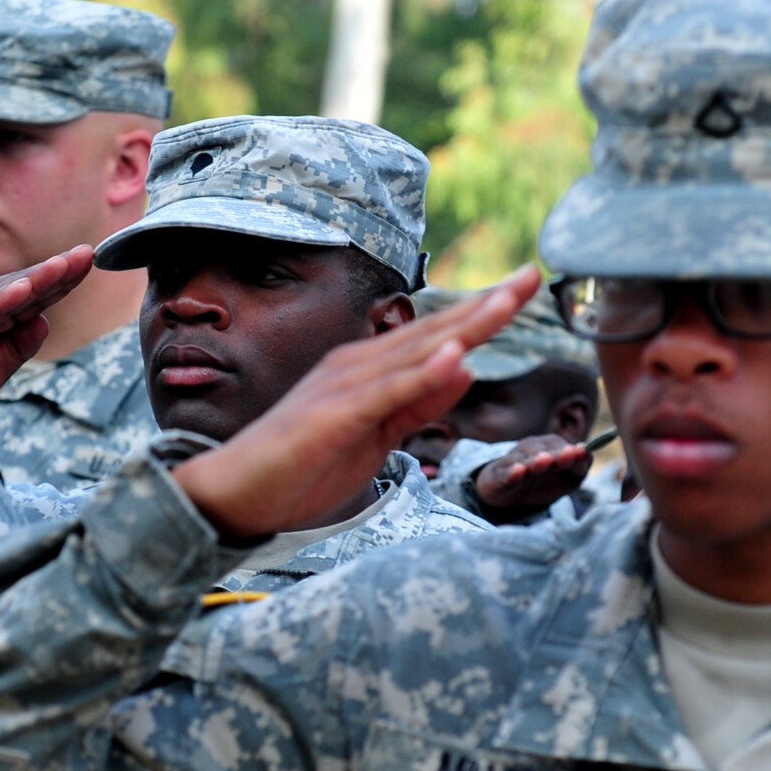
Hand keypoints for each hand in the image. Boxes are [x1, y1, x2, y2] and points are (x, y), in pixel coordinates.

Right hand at [0, 246, 91, 414]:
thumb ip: (16, 348)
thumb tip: (44, 320)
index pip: (33, 297)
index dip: (61, 281)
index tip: (91, 263)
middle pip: (24, 287)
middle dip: (58, 271)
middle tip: (89, 253)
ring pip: (5, 293)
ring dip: (38, 279)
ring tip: (69, 264)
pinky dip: (0, 302)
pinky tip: (24, 292)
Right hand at [174, 267, 541, 541]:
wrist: (237, 493)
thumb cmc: (302, 467)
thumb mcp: (379, 435)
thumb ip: (420, 402)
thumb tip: (467, 368)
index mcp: (370, 370)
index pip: (437, 336)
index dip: (483, 312)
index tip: (525, 287)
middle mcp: (359, 365)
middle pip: (433, 330)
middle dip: (486, 304)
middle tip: (533, 276)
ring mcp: (345, 387)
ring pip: (416, 351)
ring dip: (464, 325)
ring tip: (508, 300)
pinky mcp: (334, 415)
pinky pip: (387, 393)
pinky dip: (423, 374)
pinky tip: (457, 356)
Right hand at [470, 434, 591, 521]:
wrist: (505, 493)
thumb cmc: (540, 483)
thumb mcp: (566, 479)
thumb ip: (579, 467)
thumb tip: (587, 454)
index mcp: (549, 448)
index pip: (563, 448)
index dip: (573, 453)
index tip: (582, 452)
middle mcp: (531, 450)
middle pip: (546, 452)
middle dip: (558, 454)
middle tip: (571, 453)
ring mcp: (514, 463)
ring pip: (526, 462)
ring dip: (536, 461)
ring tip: (546, 460)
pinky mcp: (499, 478)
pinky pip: (506, 475)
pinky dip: (512, 473)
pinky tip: (519, 470)